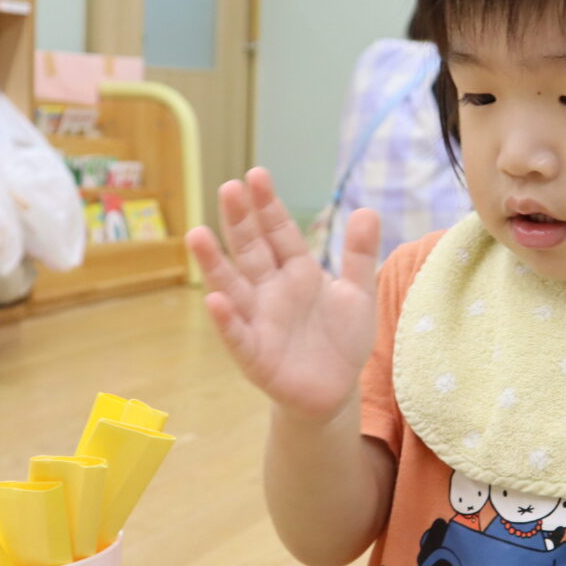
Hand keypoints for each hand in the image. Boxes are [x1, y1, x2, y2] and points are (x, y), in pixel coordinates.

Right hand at [185, 168, 380, 419]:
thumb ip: (359, 255)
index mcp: (296, 271)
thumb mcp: (359, 294)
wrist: (336, 390)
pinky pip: (237, 335)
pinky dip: (226, 319)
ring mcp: (258, 320)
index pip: (279, 232)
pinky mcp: (254, 355)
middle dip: (239, 221)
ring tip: (197, 235)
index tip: (256, 175)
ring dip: (214, 264)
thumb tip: (368, 210)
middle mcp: (270, 290)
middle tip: (229, 188)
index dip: (268, 206)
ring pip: (232, 287)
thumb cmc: (341, 339)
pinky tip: (213, 300)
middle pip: (251, 250)